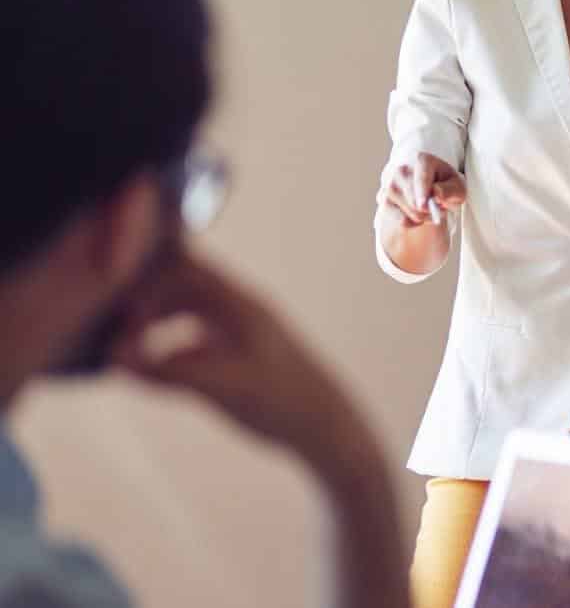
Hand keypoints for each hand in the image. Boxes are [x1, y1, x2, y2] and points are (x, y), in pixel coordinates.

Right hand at [113, 249, 379, 475]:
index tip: (125, 318)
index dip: (151, 282)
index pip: (189, 268)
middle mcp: (239, 312)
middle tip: (116, 334)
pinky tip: (148, 371)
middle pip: (183, 284)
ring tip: (124, 351)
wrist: (326, 428)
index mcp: (241, 306)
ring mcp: (238, 332)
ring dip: (154, 322)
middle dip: (146, 301)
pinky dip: (166, 347)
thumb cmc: (281, 403)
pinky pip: (192, 338)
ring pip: (186, 310)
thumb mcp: (221, 388)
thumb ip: (168, 372)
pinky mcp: (236, 355)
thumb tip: (115, 357)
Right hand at [376, 151, 464, 228]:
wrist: (429, 183)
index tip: (424, 206)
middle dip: (429, 211)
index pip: (421, 178)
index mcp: (422, 160)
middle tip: (441, 210)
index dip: (422, 192)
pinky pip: (400, 220)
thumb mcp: (458, 186)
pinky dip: (413, 222)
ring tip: (430, 209)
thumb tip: (436, 195)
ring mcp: (389, 184)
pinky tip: (417, 213)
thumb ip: (451, 190)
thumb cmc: (446, 185)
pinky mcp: (382, 198)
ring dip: (423, 218)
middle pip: (413, 200)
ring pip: (406, 212)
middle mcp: (401, 170)